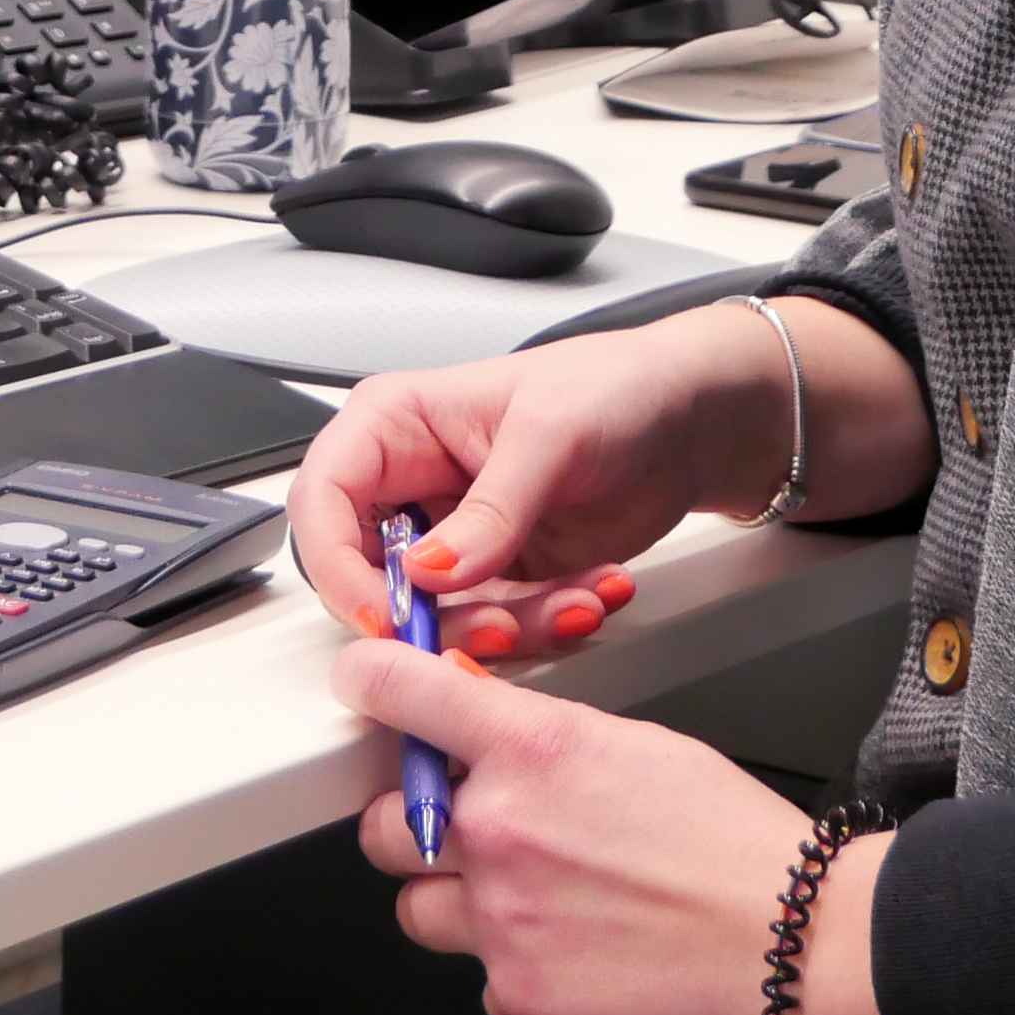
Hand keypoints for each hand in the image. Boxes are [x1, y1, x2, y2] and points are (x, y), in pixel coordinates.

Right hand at [288, 308, 782, 659]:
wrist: (690, 421)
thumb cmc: (616, 389)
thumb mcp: (549, 437)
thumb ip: (488, 510)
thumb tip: (429, 572)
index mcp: (395, 425)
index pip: (324, 501)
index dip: (339, 567)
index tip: (386, 617)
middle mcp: (411, 482)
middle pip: (367, 575)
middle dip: (432, 615)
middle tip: (500, 623)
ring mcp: (454, 534)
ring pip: (434, 615)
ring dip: (506, 625)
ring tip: (575, 598)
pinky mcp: (496, 573)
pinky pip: (494, 624)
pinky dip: (544, 625)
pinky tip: (594, 590)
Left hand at [337, 635, 903, 1014]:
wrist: (802, 947)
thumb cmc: (737, 846)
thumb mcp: (635, 746)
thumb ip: (540, 741)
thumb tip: (481, 738)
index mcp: (532, 748)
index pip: (397, 691)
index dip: (369, 685)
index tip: (366, 690)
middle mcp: (498, 829)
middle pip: (384, 826)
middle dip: (420, 827)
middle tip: (474, 834)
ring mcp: (501, 921)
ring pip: (419, 909)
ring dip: (458, 903)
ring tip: (537, 905)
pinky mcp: (519, 999)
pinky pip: (480, 979)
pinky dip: (517, 970)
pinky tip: (578, 957)